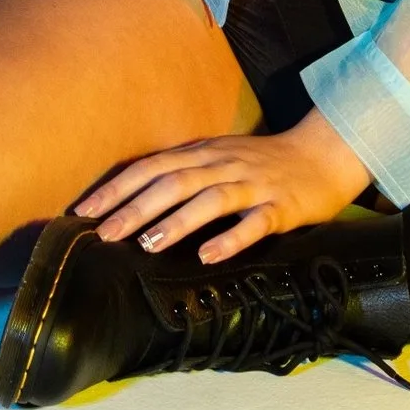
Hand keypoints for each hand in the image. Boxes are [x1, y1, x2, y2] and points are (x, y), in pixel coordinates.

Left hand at [75, 110, 372, 265]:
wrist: (324, 155)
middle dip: (136, 208)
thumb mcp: (219, 157)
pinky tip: (208, 256)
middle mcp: (224, 164)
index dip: (118, 187)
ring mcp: (254, 185)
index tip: (85, 210)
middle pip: (173, 183)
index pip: (152, 167)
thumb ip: (184, 172)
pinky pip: (255, 224)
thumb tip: (135, 196)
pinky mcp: (281, 208)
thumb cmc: (264, 162)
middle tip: (104, 233)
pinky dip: (230, 238)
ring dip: (177, 222)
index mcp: (204, 153)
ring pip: (210, 200)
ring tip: (148, 244)